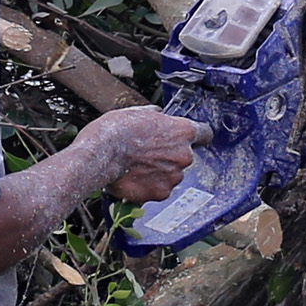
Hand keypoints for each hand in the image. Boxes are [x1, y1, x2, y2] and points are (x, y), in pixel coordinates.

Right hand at [77, 106, 207, 202]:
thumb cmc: (116, 130)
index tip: (191, 140)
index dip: (197, 137)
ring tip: (136, 167)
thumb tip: (158, 114)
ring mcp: (174, 176)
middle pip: (183, 157)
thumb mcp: (138, 112)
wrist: (100, 154)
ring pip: (171, 175)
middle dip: (169, 156)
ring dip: (159, 173)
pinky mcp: (161, 193)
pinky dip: (149, 186)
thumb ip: (156, 116)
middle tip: (147, 154)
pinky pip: (159, 189)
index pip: (205, 134)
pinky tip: (133, 178)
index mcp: (182, 131)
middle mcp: (184, 155)